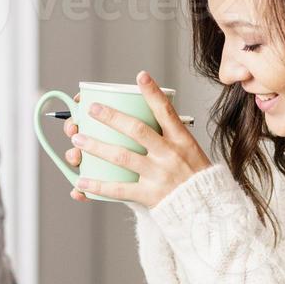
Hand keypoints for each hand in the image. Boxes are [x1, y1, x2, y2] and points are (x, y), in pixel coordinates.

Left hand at [64, 71, 210, 207]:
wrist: (207, 207)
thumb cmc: (196, 176)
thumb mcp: (190, 149)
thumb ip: (170, 135)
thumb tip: (152, 112)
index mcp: (181, 140)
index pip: (166, 111)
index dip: (152, 92)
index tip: (140, 76)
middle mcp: (169, 154)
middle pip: (136, 130)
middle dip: (111, 117)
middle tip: (92, 109)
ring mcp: (158, 175)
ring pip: (122, 156)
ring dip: (96, 146)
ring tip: (77, 139)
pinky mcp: (149, 195)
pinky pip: (119, 189)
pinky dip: (97, 186)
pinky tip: (80, 181)